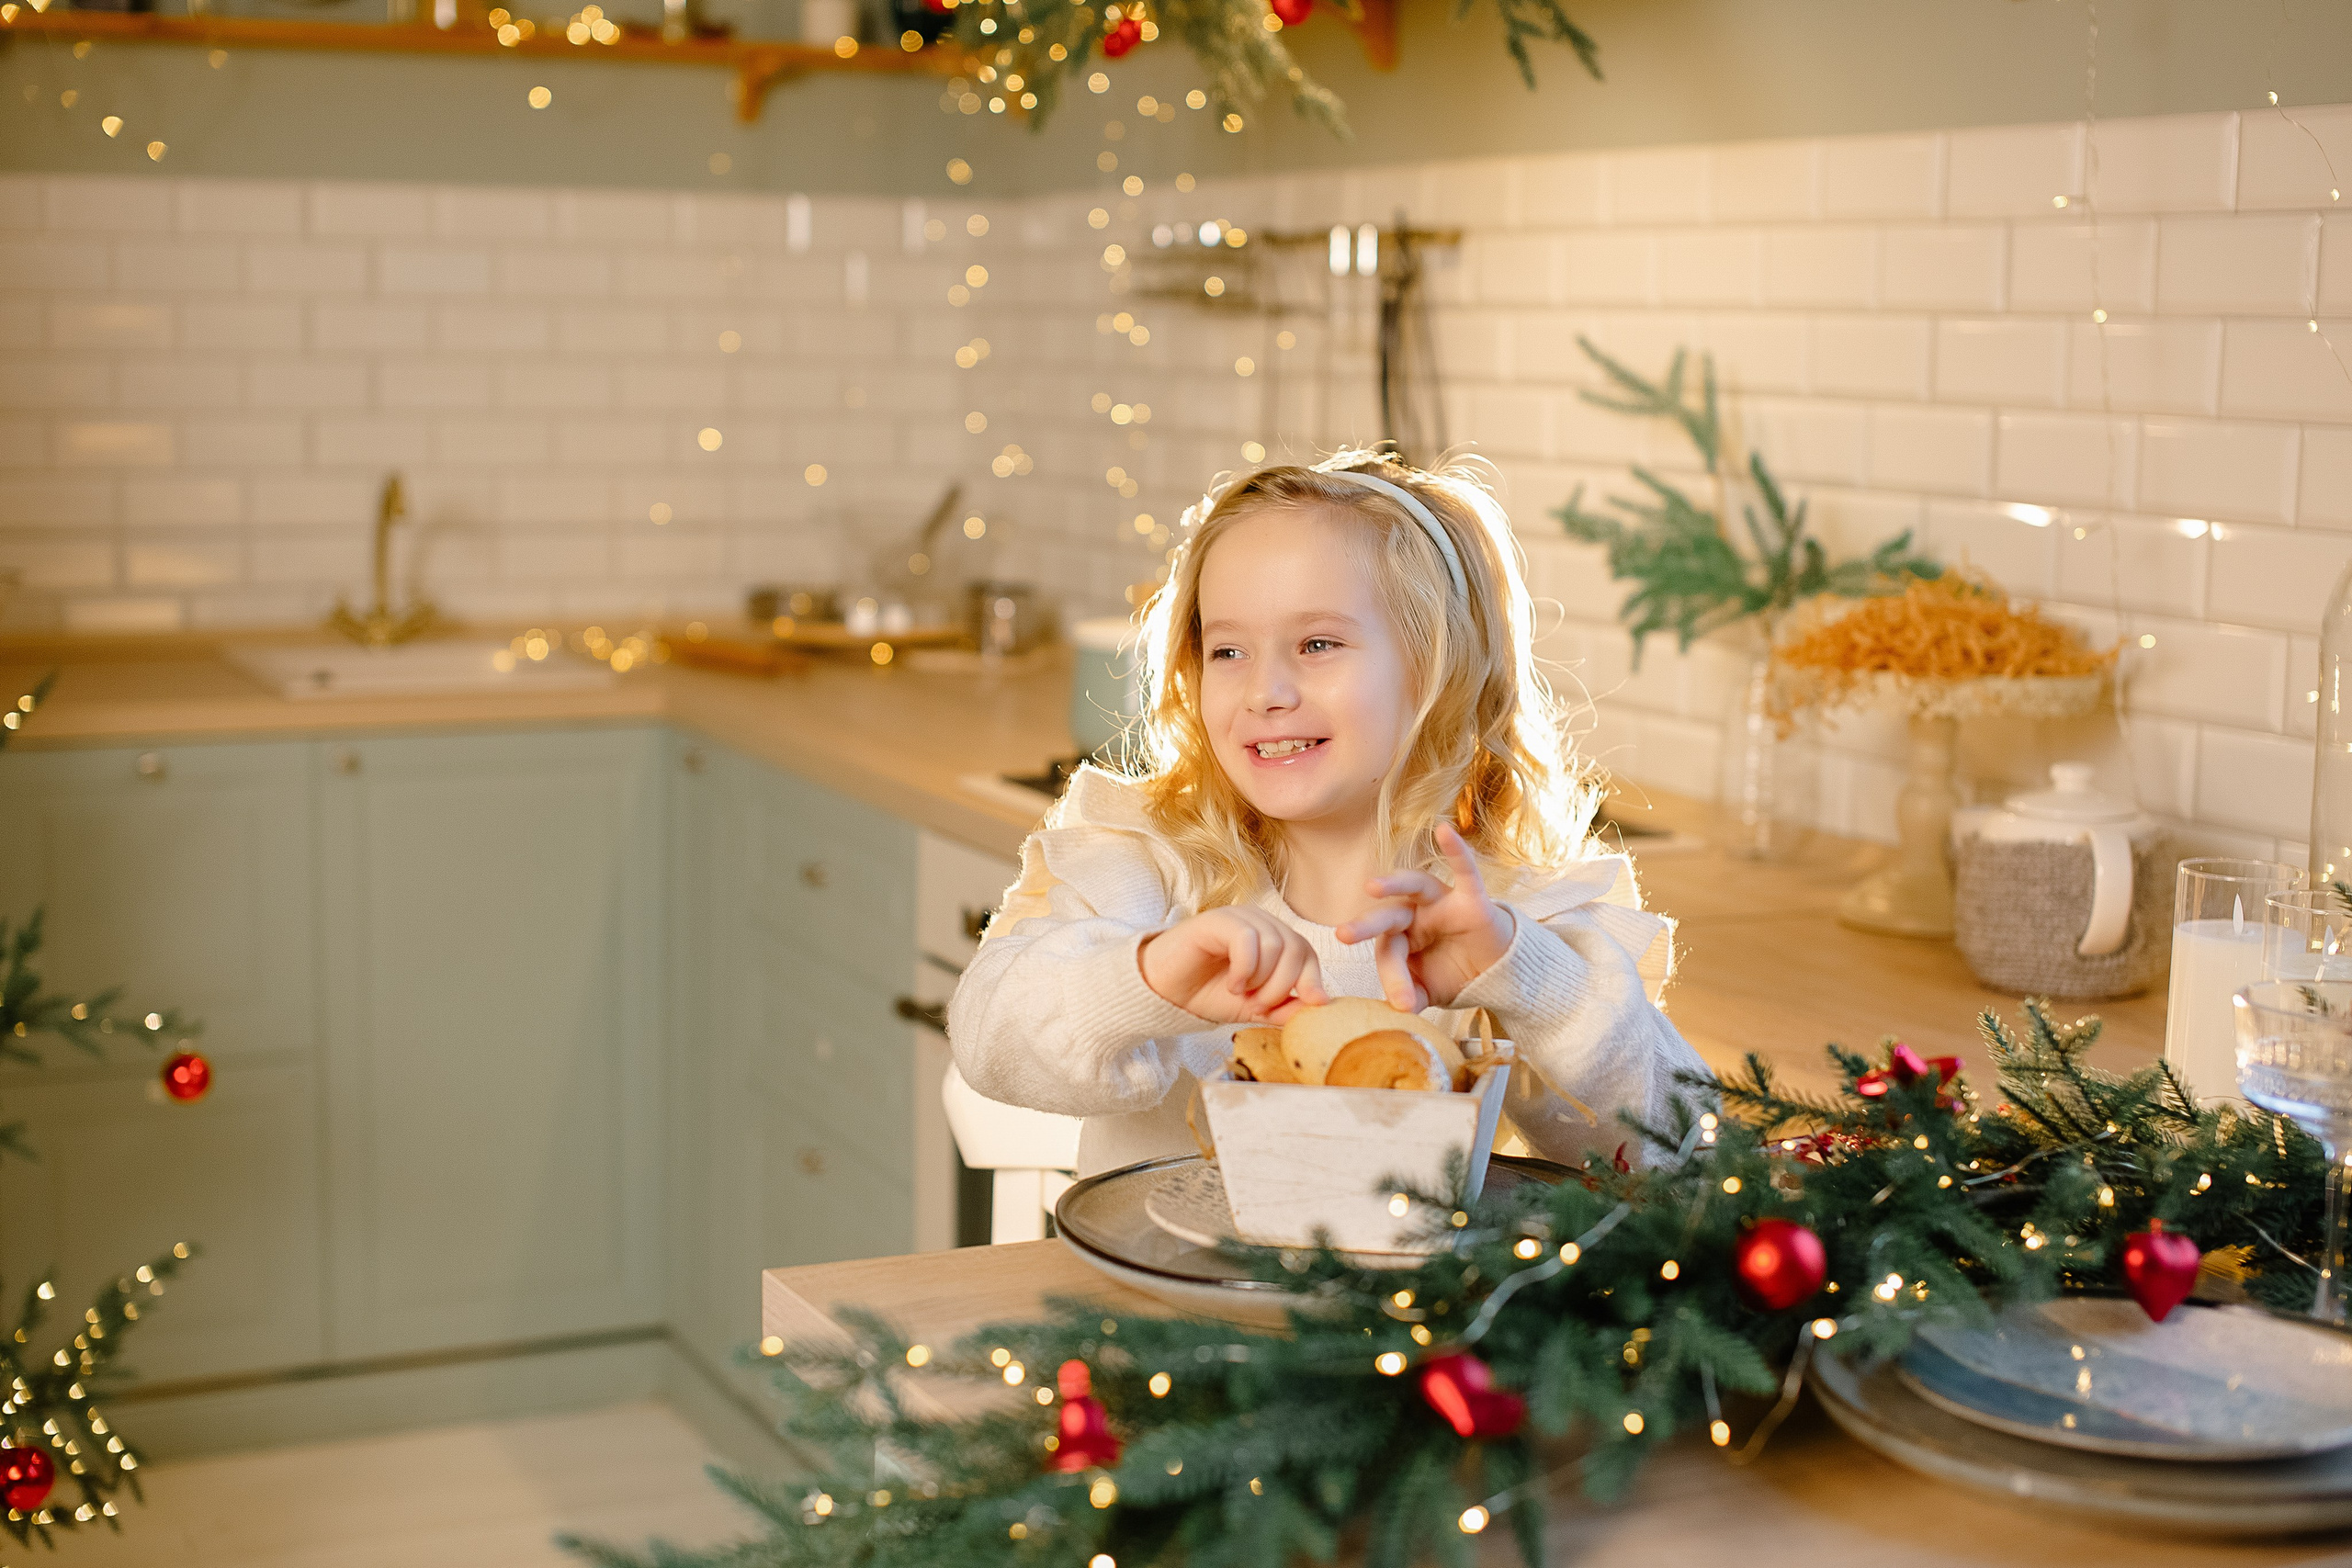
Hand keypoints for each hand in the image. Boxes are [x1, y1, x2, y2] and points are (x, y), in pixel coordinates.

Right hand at [1139, 906, 1329, 1024]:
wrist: (1163, 992)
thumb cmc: (1207, 993)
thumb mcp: (1254, 1008)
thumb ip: (1285, 1007)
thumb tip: (1320, 1005)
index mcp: (1273, 939)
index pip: (1307, 952)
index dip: (1312, 980)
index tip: (1306, 1004)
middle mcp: (1259, 922)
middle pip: (1295, 948)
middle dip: (1284, 985)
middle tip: (1260, 1005)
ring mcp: (1238, 917)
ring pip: (1275, 943)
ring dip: (1263, 979)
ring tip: (1242, 994)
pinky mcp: (1217, 920)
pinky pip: (1247, 939)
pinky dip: (1245, 968)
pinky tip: (1233, 984)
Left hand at [1335, 822, 1514, 1011]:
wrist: (1499, 973)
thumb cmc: (1456, 974)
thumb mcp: (1427, 991)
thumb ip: (1408, 997)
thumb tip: (1390, 1012)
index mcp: (1401, 936)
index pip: (1389, 951)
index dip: (1395, 977)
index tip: (1403, 1005)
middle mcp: (1416, 914)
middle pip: (1387, 916)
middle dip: (1365, 925)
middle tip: (1342, 935)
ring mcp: (1442, 903)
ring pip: (1415, 886)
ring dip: (1394, 883)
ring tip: (1372, 886)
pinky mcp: (1473, 898)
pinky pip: (1465, 871)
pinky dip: (1456, 851)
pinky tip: (1443, 830)